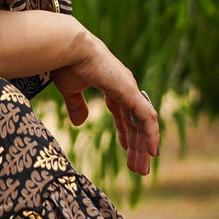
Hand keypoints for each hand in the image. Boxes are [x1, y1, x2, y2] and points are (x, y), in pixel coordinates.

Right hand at [48, 22, 159, 176]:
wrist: (68, 48)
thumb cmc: (66, 62)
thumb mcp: (70, 89)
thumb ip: (76, 105)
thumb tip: (80, 123)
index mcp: (112, 85)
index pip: (125, 113)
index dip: (126, 133)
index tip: (126, 151)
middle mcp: (125, 87)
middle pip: (136, 122)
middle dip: (137, 146)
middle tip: (139, 169)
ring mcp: (129, 89)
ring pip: (143, 124)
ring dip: (143, 147)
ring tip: (142, 170)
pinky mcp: (130, 92)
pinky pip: (146, 118)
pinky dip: (151, 135)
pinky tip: (152, 152)